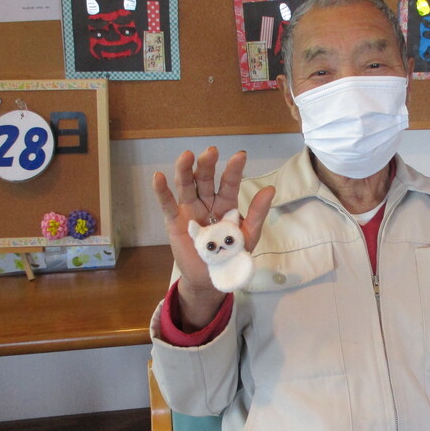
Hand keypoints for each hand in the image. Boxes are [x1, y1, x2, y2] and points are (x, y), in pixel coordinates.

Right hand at [153, 146, 274, 328]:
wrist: (212, 279)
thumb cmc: (231, 255)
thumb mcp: (248, 235)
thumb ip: (257, 213)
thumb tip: (271, 188)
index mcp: (226, 204)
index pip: (229, 183)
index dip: (234, 170)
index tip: (240, 156)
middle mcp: (207, 202)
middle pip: (206, 179)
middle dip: (208, 165)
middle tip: (211, 152)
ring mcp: (189, 209)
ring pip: (186, 186)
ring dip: (185, 170)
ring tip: (187, 155)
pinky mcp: (174, 221)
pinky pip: (167, 204)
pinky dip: (161, 191)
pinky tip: (159, 177)